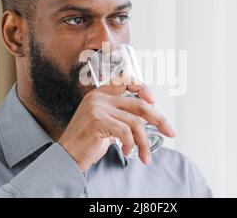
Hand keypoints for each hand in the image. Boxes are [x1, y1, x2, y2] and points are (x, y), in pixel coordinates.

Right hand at [58, 78, 175, 171]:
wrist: (66, 156)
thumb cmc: (86, 142)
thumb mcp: (106, 123)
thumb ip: (122, 116)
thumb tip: (148, 118)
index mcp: (100, 94)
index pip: (126, 81)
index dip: (143, 88)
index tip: (154, 102)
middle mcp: (99, 97)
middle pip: (139, 104)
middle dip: (158, 119)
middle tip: (169, 131)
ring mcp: (97, 107)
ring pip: (135, 122)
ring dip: (144, 142)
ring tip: (144, 155)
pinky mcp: (97, 120)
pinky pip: (126, 132)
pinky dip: (131, 144)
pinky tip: (126, 150)